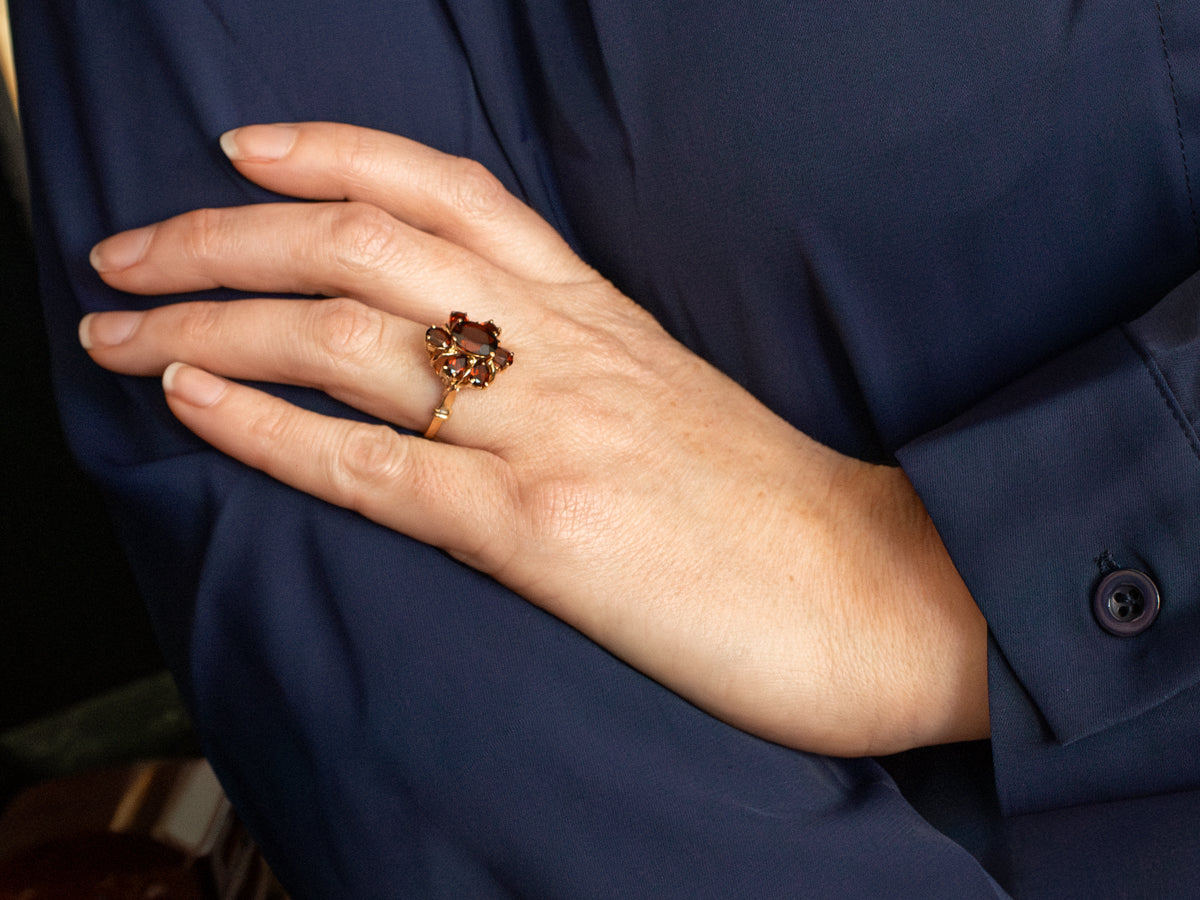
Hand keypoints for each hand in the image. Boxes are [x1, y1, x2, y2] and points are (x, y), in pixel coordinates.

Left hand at [81, 122, 987, 754]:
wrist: (885, 592)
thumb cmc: (780, 510)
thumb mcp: (677, 401)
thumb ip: (584, 366)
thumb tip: (493, 363)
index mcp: (601, 316)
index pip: (449, 191)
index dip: (333, 153)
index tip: (244, 151)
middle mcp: (566, 350)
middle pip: (365, 245)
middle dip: (223, 236)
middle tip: (130, 250)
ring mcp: (551, 434)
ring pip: (347, 340)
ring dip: (209, 321)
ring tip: (119, 326)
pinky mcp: (542, 532)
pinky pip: (373, 467)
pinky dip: (266, 428)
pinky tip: (191, 404)